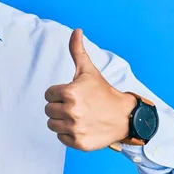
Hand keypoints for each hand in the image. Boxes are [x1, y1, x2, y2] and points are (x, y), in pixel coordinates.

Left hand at [44, 29, 136, 150]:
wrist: (125, 116)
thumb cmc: (103, 91)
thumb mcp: (89, 70)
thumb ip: (77, 50)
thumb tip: (76, 30)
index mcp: (70, 93)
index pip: (48, 94)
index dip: (59, 93)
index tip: (73, 94)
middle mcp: (71, 111)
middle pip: (48, 110)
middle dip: (59, 107)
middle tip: (77, 106)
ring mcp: (75, 128)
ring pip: (52, 125)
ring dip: (62, 121)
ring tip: (78, 116)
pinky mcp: (79, 143)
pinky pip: (61, 138)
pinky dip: (68, 134)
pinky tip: (81, 127)